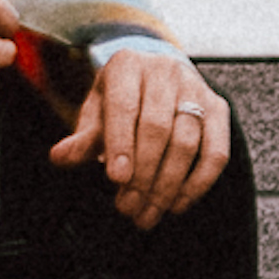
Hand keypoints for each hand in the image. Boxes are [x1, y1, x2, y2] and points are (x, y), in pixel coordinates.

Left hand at [47, 37, 233, 226]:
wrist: (154, 79)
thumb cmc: (120, 101)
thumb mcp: (95, 113)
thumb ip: (82, 138)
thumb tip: (60, 158)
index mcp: (127, 65)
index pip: (125, 107)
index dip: (121, 145)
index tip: (116, 180)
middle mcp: (165, 71)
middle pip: (158, 128)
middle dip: (143, 174)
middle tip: (128, 208)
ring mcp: (196, 88)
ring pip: (187, 143)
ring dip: (167, 185)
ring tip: (148, 213)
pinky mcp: (218, 108)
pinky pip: (216, 151)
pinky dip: (198, 183)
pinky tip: (177, 204)